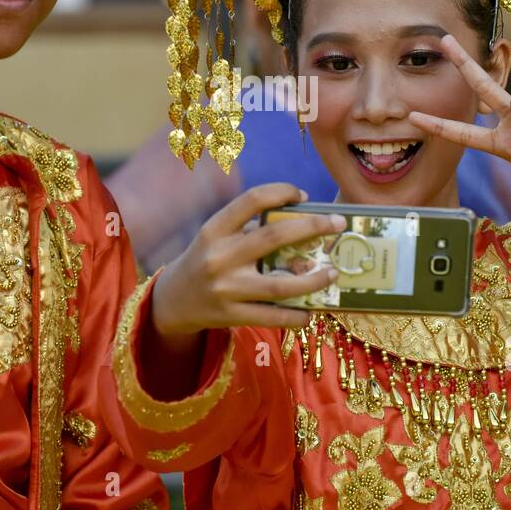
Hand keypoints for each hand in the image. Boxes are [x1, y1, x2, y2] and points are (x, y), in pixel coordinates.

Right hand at [151, 183, 346, 337]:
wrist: (173, 300)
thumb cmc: (205, 260)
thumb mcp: (216, 237)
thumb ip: (248, 228)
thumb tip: (302, 220)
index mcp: (215, 229)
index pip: (252, 200)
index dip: (281, 192)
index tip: (303, 195)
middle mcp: (220, 257)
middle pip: (274, 237)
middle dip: (312, 227)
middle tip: (338, 223)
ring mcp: (227, 289)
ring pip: (280, 286)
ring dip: (313, 279)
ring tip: (333, 272)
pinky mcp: (232, 316)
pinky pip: (272, 317)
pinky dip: (297, 315)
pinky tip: (312, 311)